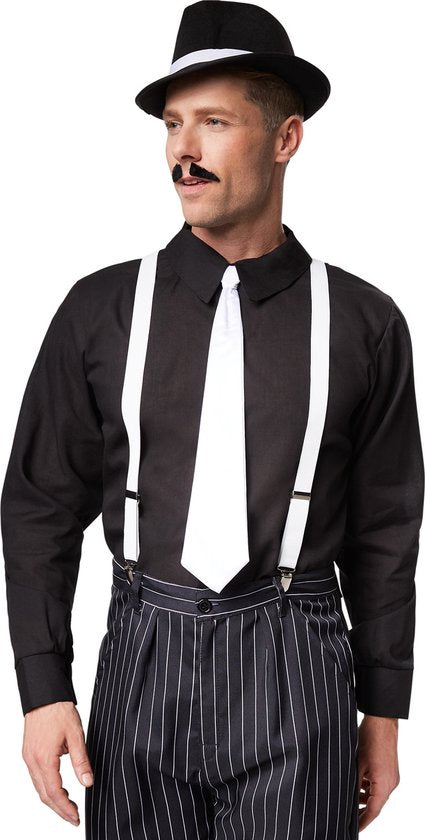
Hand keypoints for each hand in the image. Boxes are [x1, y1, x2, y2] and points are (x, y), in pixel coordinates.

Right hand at [22, 700, 93, 826]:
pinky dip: (47, 788)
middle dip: (59, 809)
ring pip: (39, 788)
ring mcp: (28, 757)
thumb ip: (81, 760)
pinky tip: (59, 788)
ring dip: (53, 800)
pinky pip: (36, 777)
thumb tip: (88, 782)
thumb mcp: (76, 735)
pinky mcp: (29, 753)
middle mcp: (32, 761)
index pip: (54, 793)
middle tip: (74, 818)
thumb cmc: (59, 710)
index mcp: (44, 758)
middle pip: (44, 795)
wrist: (45, 694)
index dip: (65, 808)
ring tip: (69, 806)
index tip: (76, 817)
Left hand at [357, 714, 399, 830]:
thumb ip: (353, 785)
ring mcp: (392, 776)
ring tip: (351, 799)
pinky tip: (359, 784)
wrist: (381, 721)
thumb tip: (346, 799)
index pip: (373, 811)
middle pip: (377, 805)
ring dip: (366, 798)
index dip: (363, 821)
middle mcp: (391, 783)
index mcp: (384, 784)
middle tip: (349, 817)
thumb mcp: (357, 765)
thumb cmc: (369, 738)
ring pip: (378, 795)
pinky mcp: (390, 770)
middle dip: (363, 811)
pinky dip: (370, 788)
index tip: (354, 829)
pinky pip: (381, 785)